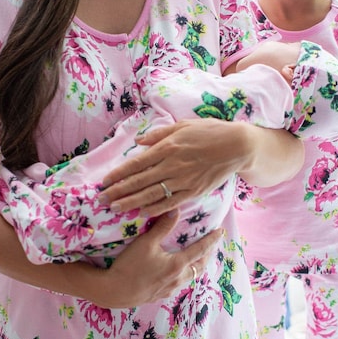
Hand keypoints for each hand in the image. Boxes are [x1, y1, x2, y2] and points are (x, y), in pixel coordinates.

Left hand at [99, 119, 247, 213]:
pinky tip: (141, 213)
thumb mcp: (182, 125)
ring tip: (115, 209)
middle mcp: (172, 165)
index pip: (136, 163)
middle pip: (139, 181)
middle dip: (118, 191)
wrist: (237, 146)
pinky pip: (170, 203)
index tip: (104, 182)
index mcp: (168, 147)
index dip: (118, 174)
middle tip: (101, 200)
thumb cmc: (209, 132)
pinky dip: (155, 209)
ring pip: (152, 194)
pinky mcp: (194, 192)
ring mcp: (183, 180)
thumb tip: (138, 141)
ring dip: (131, 203)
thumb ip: (159, 134)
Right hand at [101, 211, 222, 306]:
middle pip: (199, 266)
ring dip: (196, 266)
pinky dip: (184, 275)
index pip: (200, 250)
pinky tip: (177, 273)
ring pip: (189, 277)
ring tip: (196, 258)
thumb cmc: (129, 266)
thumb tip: (176, 210)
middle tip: (211, 245)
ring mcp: (169, 290)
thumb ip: (162, 226)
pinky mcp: (159, 296)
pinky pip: (179, 284)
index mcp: (177, 265)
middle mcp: (177, 279)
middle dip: (207, 255)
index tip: (221, 231)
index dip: (212, 240)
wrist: (113, 292)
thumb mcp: (145, 243)